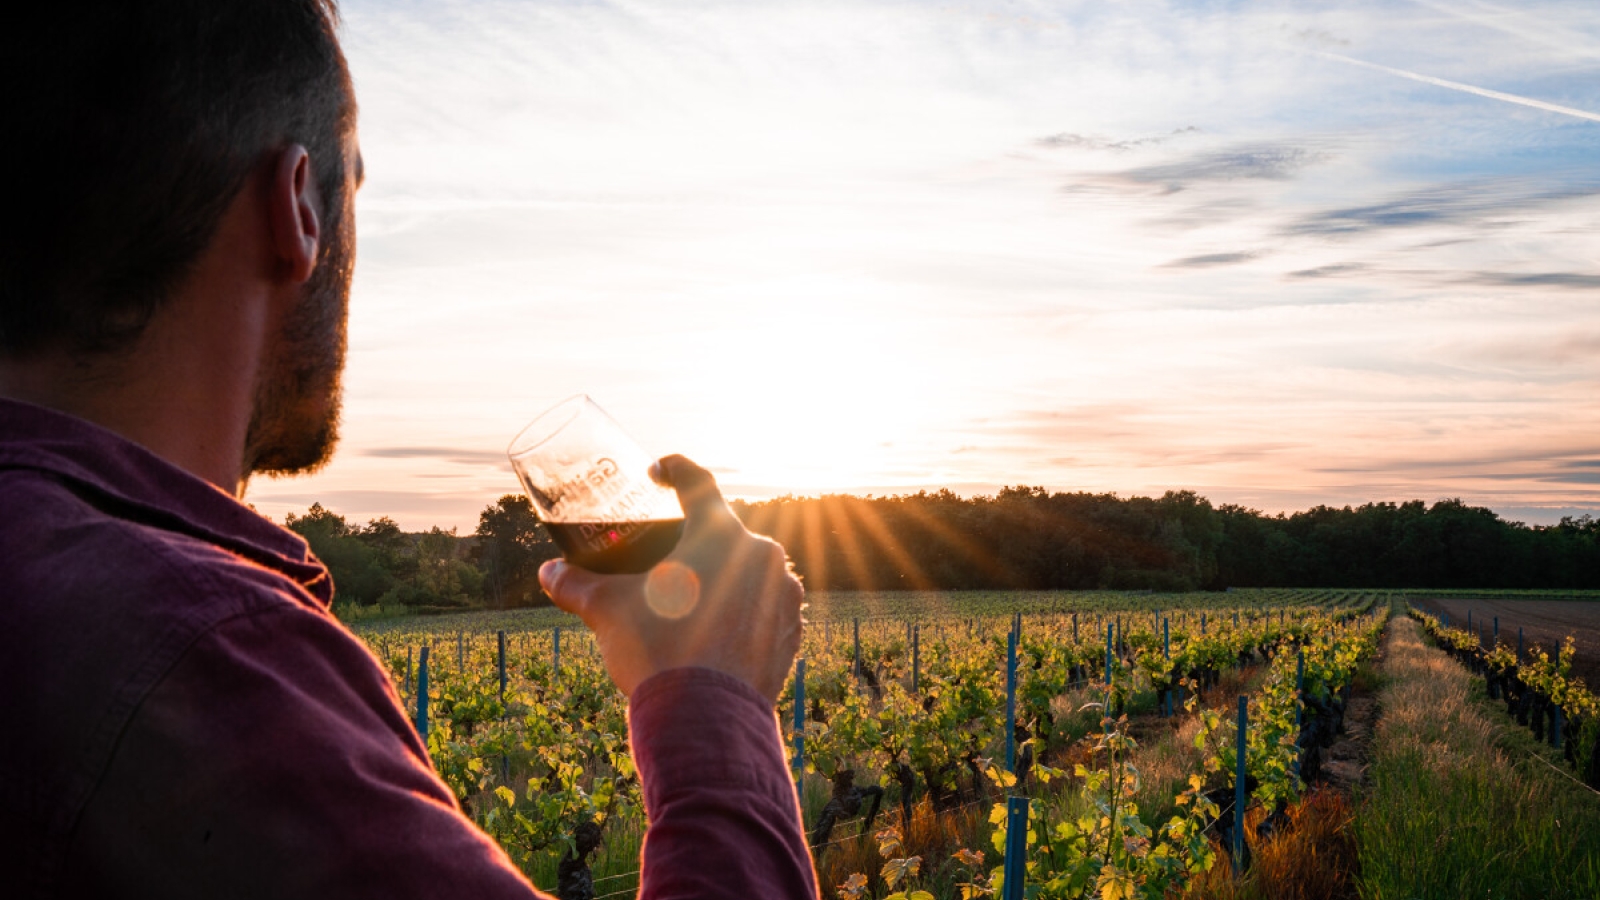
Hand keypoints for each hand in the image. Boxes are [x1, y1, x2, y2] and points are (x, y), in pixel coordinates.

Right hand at [538, 455, 803, 702]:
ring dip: (720, 576)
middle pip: (723, 532)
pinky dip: (741, 610)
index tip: (658, 471)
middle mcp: (763, 555)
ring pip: (748, 570)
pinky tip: (715, 629)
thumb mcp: (607, 611)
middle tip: (663, 555)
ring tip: (688, 599)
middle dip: (692, 540)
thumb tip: (548, 572)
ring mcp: (784, 595)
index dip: (674, 469)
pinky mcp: (791, 633)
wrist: (706, 723)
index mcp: (721, 534)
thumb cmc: (657, 653)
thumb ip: (576, 584)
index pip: (698, 482)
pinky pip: (764, 608)